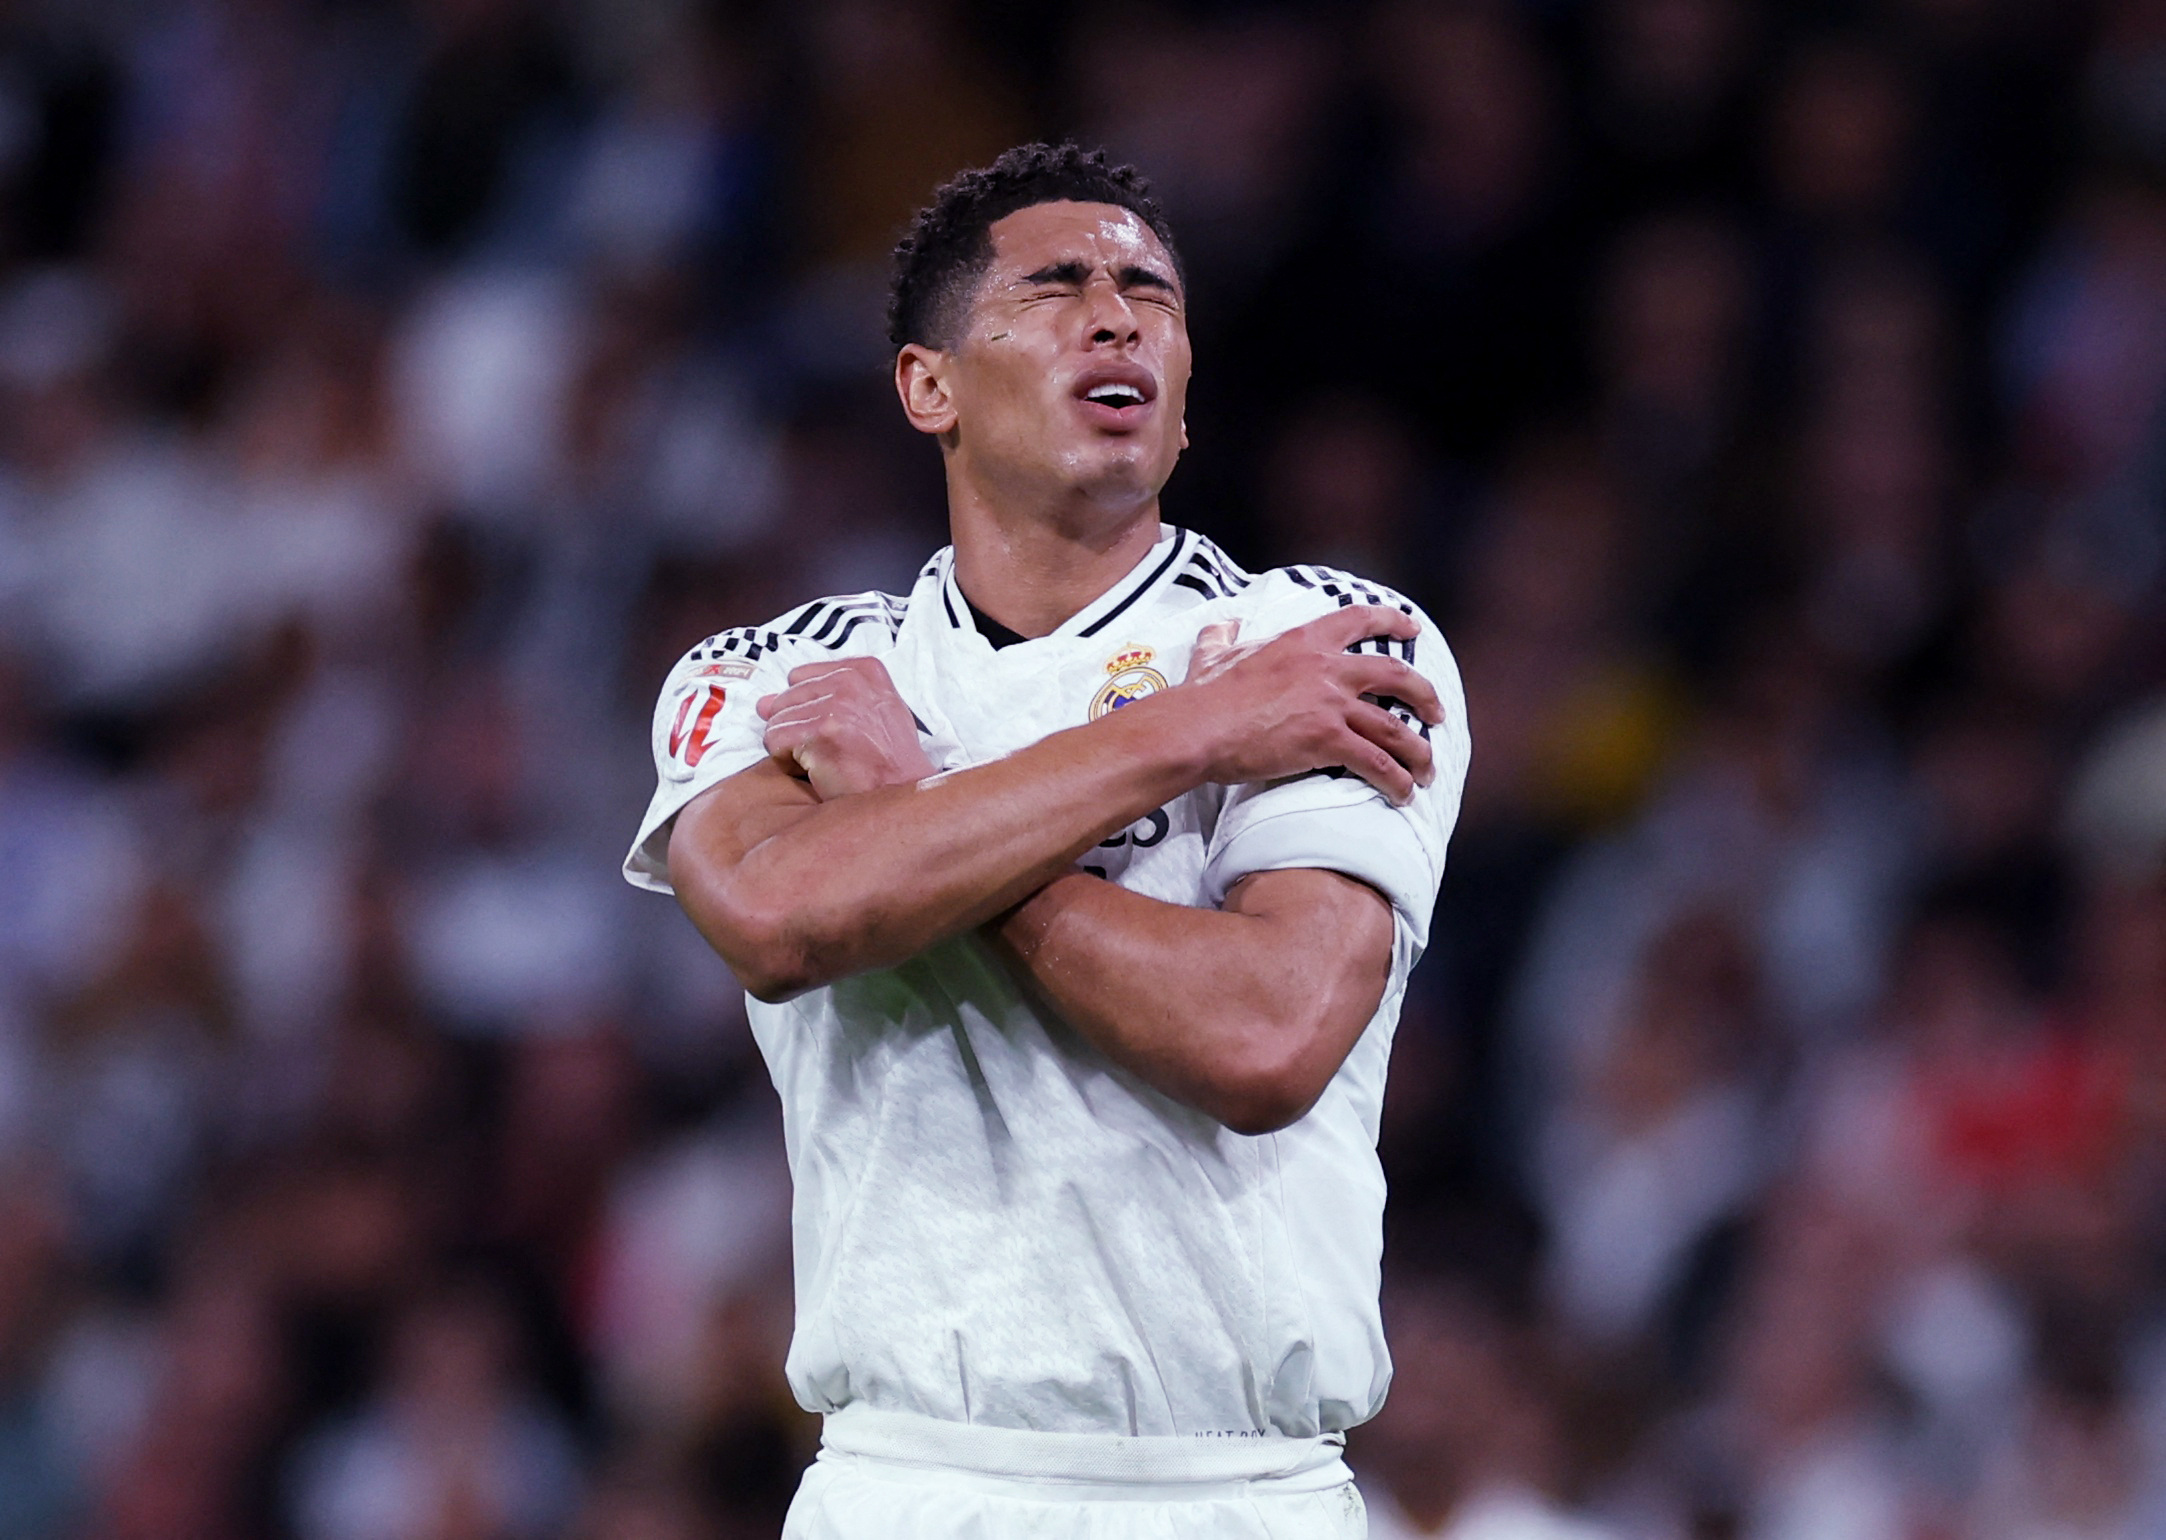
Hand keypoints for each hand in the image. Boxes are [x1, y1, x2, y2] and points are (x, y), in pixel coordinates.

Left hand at [757, 657, 935, 799]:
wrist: (903, 796)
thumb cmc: (887, 760)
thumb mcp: (868, 713)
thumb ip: (819, 698)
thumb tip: (763, 702)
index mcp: (864, 670)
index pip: (799, 677)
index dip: (807, 708)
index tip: (834, 729)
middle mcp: (851, 682)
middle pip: (784, 698)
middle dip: (797, 728)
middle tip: (830, 750)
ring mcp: (837, 706)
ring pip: (776, 721)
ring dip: (793, 748)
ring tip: (826, 761)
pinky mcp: (821, 734)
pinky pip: (774, 742)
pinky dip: (788, 763)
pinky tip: (818, 771)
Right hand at [1177, 605, 1441, 803]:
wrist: (1199, 727)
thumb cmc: (1205, 695)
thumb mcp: (1215, 655)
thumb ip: (1223, 638)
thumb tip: (1221, 627)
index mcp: (1304, 641)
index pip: (1359, 620)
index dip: (1392, 621)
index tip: (1411, 627)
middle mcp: (1327, 668)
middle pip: (1396, 675)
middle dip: (1424, 694)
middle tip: (1436, 711)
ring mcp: (1331, 705)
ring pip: (1395, 727)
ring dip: (1417, 751)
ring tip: (1426, 770)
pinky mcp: (1327, 740)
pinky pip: (1376, 762)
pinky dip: (1395, 780)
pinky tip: (1401, 793)